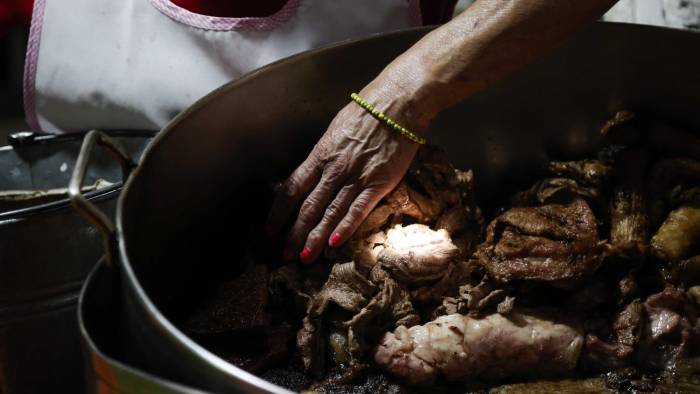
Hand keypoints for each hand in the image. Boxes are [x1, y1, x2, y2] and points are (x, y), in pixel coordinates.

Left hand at [265, 87, 425, 262]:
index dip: (279, 212)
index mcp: (320, 154)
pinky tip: (334, 244)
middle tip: (284, 256)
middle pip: (308, 207)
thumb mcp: (336, 131)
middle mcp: (334, 168)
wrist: (397, 103)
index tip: (269, 230)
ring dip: (316, 238)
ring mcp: (355, 177)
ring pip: (330, 213)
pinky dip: (345, 227)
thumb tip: (314, 173)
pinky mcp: (378, 183)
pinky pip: (358, 209)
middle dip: (294, 234)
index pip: (292, 188)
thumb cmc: (367, 113)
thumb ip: (325, 155)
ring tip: (304, 258)